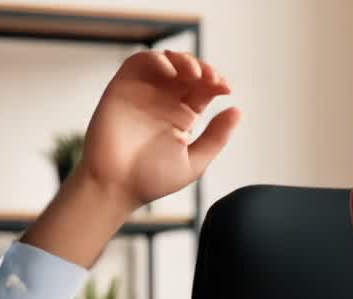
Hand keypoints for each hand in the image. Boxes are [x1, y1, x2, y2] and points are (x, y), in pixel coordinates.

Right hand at [76, 50, 240, 212]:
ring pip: (167, 61)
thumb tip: (237, 110)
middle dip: (204, 69)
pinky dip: (157, 59)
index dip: (217, 83)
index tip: (226, 89)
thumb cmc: (151, 180)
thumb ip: (216, 137)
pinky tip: (171, 71)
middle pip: (188, 71)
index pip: (204, 89)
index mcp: (183, 116)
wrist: (115, 187)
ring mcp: (143, 93)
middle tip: (213, 80)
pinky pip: (139, 62)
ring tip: (195, 74)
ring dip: (183, 60)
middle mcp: (164, 102)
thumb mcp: (194, 162)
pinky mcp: (122, 87)